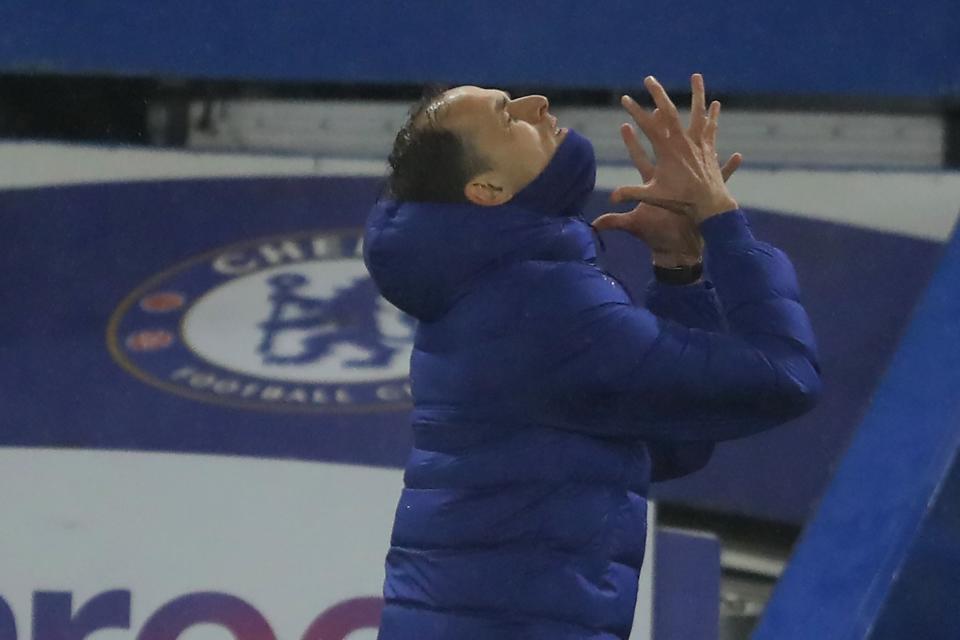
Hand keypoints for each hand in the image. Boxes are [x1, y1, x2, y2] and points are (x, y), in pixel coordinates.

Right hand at [604, 74, 739, 224]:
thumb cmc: (681, 202)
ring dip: (696, 93)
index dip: (635, 111)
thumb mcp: (652, 196)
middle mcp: (684, 142)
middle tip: (649, 79)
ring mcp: (698, 144)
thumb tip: (611, 197)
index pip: (648, 125)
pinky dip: (712, 115)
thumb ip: (631, 193)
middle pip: (670, 112)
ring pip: (698, 112)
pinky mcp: (709, 149)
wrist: (710, 207)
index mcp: (667, 150)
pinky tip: (715, 105)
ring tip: (696, 76)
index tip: (625, 98)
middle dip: (658, 94)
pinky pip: (711, 127)